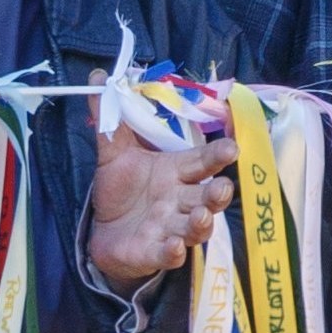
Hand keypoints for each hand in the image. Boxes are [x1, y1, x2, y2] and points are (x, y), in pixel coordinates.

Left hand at [85, 117, 234, 286]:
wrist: (105, 230)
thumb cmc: (121, 188)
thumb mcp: (113, 151)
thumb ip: (110, 119)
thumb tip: (99, 77)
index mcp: (176, 171)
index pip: (202, 161)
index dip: (218, 154)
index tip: (232, 148)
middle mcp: (180, 200)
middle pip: (207, 197)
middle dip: (217, 193)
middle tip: (221, 188)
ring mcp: (171, 228)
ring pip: (195, 227)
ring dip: (201, 223)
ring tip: (201, 216)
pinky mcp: (155, 253)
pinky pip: (169, 255)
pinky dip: (173, 252)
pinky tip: (174, 246)